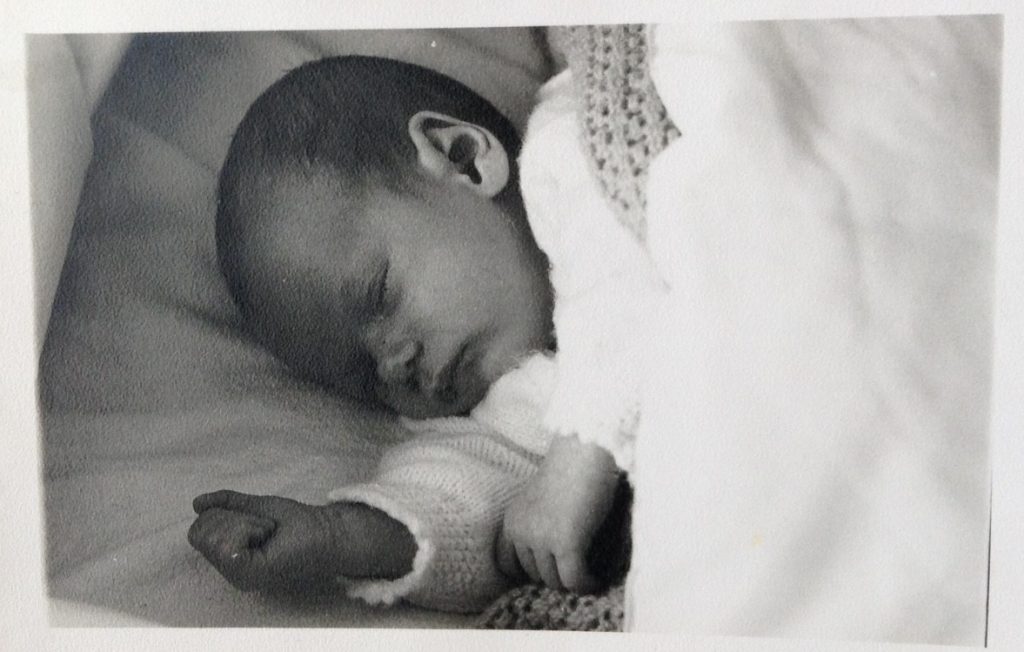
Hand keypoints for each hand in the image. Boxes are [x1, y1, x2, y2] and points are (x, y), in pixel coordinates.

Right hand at [188, 490, 341, 592]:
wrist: (324, 531)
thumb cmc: (295, 522)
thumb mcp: (254, 507)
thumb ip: (226, 504)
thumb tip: (197, 503)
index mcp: (229, 558)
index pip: (196, 531)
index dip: (220, 515)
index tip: (251, 520)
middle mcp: (229, 571)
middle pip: (200, 532)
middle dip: (231, 518)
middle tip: (261, 527)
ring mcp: (238, 575)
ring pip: (213, 537)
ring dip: (242, 523)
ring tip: (265, 532)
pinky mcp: (249, 574)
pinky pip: (227, 545)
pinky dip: (247, 529)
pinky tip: (267, 537)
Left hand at [497, 435, 619, 592]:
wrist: (585, 451)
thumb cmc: (570, 469)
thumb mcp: (540, 500)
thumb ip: (536, 524)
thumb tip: (548, 555)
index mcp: (511, 520)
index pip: (506, 563)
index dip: (526, 572)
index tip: (547, 571)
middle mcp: (521, 531)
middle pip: (533, 575)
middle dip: (554, 575)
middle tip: (575, 571)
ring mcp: (541, 538)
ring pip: (554, 580)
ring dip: (572, 581)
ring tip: (588, 575)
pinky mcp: (565, 543)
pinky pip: (574, 579)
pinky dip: (586, 584)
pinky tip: (597, 580)